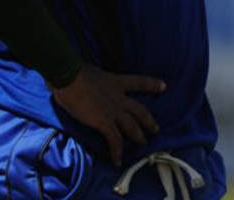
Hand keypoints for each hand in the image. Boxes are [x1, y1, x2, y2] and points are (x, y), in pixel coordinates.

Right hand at [49, 63, 164, 165]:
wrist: (70, 77)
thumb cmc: (75, 71)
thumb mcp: (92, 71)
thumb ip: (95, 78)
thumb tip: (86, 77)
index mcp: (116, 82)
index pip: (139, 82)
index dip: (152, 85)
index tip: (163, 86)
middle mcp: (119, 97)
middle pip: (140, 110)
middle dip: (148, 120)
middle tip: (156, 129)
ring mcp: (113, 110)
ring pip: (132, 126)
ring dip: (138, 136)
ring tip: (143, 143)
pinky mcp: (104, 122)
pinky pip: (114, 140)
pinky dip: (117, 151)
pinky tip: (117, 161)